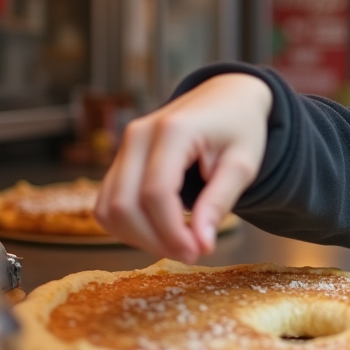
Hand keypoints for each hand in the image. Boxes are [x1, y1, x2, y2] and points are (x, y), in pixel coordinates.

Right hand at [95, 73, 272, 262]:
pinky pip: (107, 204)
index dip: (172, 232)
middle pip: (124, 205)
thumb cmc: (239, 127)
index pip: (156, 193)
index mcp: (171, 130)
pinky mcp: (120, 160)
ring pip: (108, 209)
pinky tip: (160, 230)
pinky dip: (128, 226)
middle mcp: (138, 135)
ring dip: (139, 238)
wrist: (226, 97)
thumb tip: (202, 244)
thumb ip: (219, 202)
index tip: (199, 252)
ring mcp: (124, 146)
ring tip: (178, 242)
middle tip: (191, 252)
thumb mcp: (242, 164)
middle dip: (154, 240)